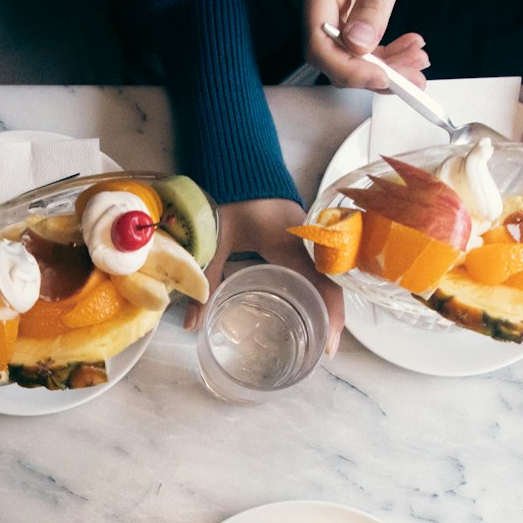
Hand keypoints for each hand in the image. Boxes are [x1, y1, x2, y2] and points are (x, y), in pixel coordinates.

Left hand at [186, 198, 345, 355]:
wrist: (241, 170)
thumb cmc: (230, 203)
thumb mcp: (216, 244)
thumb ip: (205, 282)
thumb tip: (191, 325)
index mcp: (291, 245)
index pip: (323, 284)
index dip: (331, 316)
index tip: (327, 347)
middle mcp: (308, 244)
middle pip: (331, 286)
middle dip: (332, 320)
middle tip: (324, 351)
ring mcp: (310, 240)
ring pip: (328, 277)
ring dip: (328, 306)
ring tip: (322, 336)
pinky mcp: (305, 239)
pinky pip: (320, 267)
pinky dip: (319, 290)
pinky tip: (311, 308)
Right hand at [302, 0, 431, 88]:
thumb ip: (375, 1)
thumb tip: (359, 44)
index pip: (318, 41)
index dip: (349, 69)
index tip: (383, 79)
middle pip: (333, 54)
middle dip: (373, 72)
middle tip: (413, 78)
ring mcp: (331, 1)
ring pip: (349, 53)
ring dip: (385, 66)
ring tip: (417, 62)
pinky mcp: (346, 6)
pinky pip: (358, 42)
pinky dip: (384, 52)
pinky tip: (407, 50)